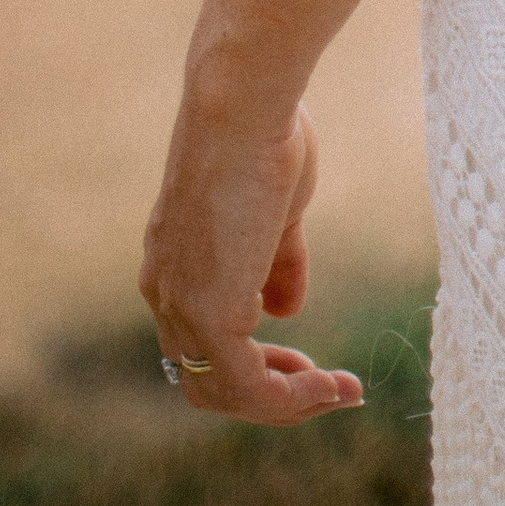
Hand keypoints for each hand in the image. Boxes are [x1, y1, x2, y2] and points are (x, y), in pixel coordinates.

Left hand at [139, 95, 363, 424]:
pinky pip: (249, 386)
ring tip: (337, 391)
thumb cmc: (265, 134)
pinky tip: (333, 386)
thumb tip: (286, 309)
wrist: (245, 102)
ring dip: (285, 402)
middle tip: (322, 383)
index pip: (201, 343)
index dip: (254, 360)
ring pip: (224, 392)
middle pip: (205, 380)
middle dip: (268, 391)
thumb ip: (277, 261)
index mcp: (174, 266)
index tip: (305, 357)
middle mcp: (167, 294)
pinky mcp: (210, 314)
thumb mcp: (276, 208)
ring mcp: (183, 307)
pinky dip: (291, 399)